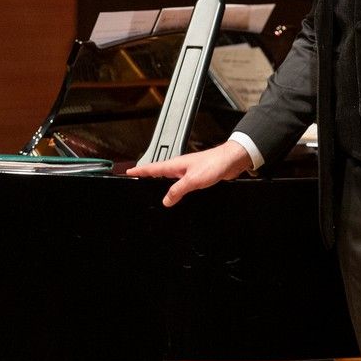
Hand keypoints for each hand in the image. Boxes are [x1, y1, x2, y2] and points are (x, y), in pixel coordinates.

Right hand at [125, 140, 253, 206]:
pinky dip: (176, 188)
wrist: (232, 160)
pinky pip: (182, 183)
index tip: (128, 172)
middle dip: (148, 176)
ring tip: (153, 188)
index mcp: (175, 165)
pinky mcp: (198, 176)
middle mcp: (180, 167)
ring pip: (171, 178)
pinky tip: (178, 194)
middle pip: (159, 172)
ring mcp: (189, 171)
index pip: (152, 168)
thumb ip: (177, 190)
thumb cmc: (214, 164)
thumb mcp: (192, 180)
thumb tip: (166, 200)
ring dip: (162, 183)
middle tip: (137, 180)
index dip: (139, 171)